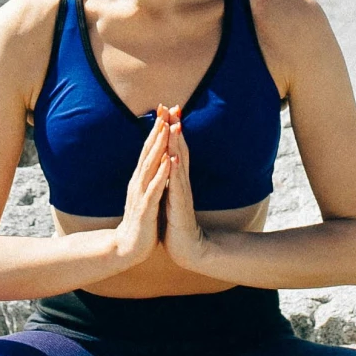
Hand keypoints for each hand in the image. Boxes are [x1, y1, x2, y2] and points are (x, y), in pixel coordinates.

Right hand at [111, 112, 172, 271]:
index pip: (148, 150)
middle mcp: (139, 183)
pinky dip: (162, 173)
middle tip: (165, 109)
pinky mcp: (145, 209)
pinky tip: (170, 161)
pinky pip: (155, 188)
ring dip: (159, 146)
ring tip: (167, 128)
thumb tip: (155, 160)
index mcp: (141, 179)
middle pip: (148, 152)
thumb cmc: (141, 221)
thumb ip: (149, 178)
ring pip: (150, 166)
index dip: (156, 130)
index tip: (165, 110)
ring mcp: (141, 195)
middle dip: (157, 131)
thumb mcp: (146, 195)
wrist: (128, 248)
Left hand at [161, 110, 205, 271]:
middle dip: (175, 128)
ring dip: (177, 145)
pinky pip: (176, 186)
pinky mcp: (180, 207)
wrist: (188, 249)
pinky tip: (173, 159)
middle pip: (180, 150)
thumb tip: (168, 160)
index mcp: (177, 179)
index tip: (167, 108)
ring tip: (174, 125)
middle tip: (174, 106)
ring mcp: (182, 194)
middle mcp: (181, 183)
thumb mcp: (171, 196)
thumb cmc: (177, 223)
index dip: (171, 129)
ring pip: (179, 164)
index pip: (175, 149)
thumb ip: (172, 179)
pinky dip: (175, 171)